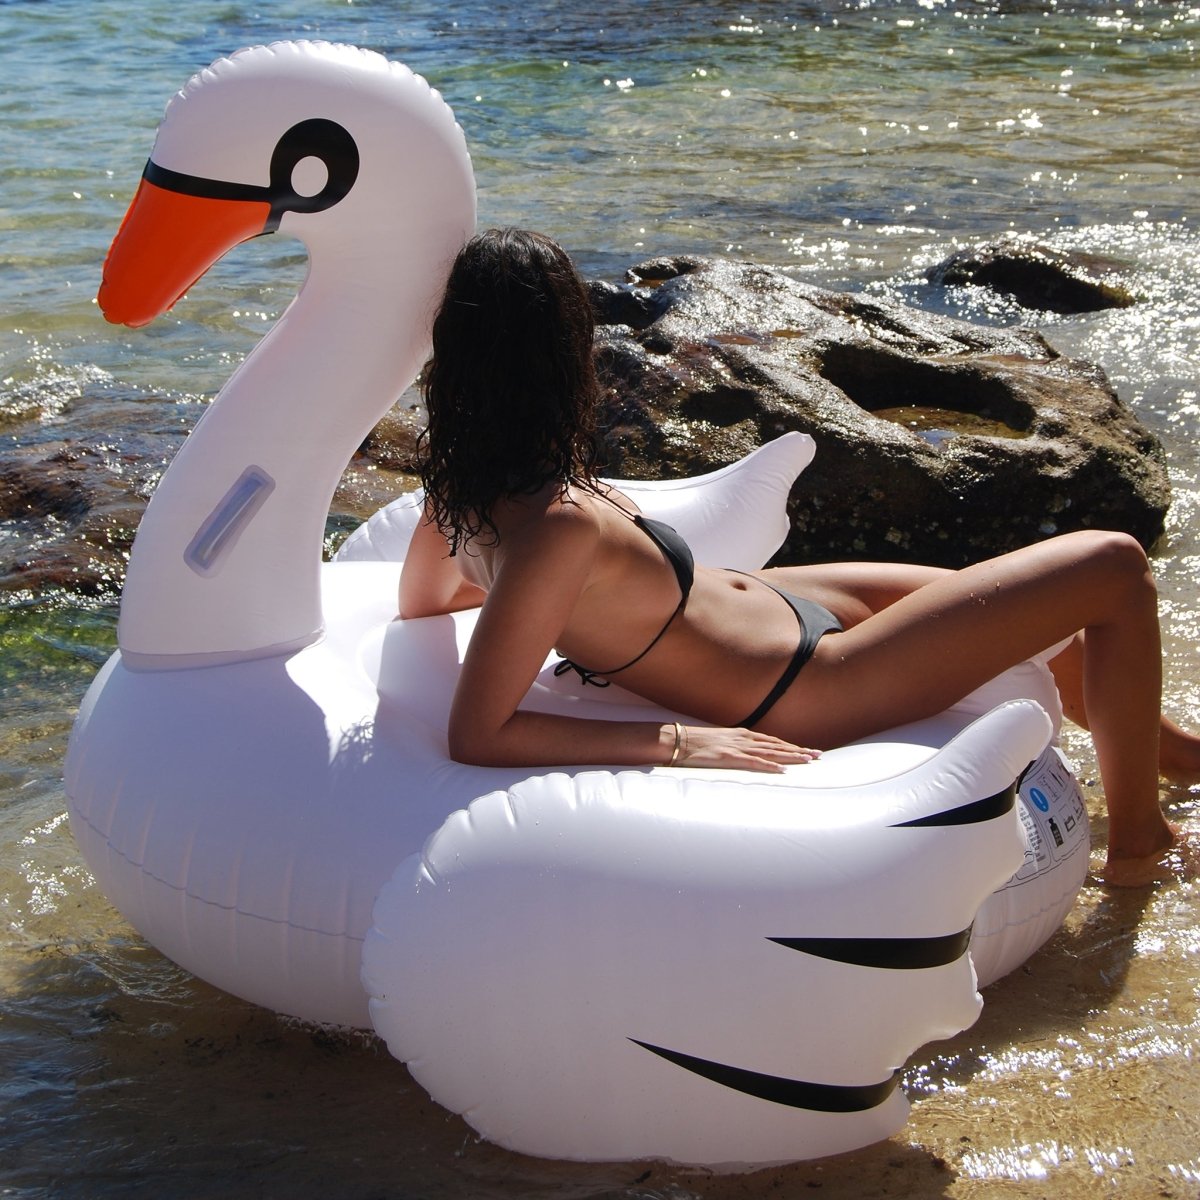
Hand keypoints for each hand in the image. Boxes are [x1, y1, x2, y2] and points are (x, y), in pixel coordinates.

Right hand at [673, 725, 820, 773]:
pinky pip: (754, 762)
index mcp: (742, 734)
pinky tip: (782, 771)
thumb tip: (744, 753)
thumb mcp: (720, 741)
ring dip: (791, 757)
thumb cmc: (696, 742)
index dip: (791, 746)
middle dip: (798, 751)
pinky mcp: (730, 757)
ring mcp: (738, 747)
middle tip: (818, 755)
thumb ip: (734, 746)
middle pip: (777, 745)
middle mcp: (744, 738)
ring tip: (808, 761)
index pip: (773, 741)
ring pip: (771, 753)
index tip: (807, 750)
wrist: (678, 740)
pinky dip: (770, 766)